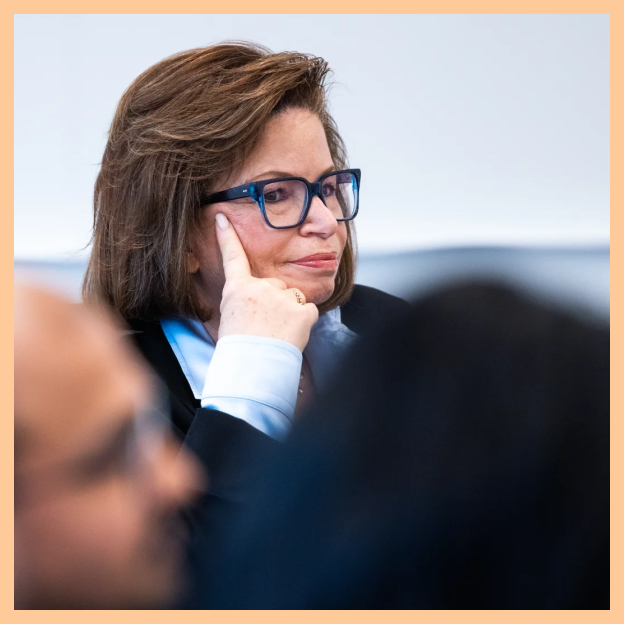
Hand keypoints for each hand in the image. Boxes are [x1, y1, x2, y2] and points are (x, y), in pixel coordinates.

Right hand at [215, 213, 318, 351]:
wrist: (253, 367)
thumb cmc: (240, 349)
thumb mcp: (232, 318)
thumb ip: (246, 301)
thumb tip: (256, 301)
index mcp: (238, 290)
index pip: (232, 257)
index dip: (227, 236)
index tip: (223, 218)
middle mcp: (260, 287)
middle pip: (275, 286)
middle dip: (276, 303)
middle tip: (266, 326)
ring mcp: (283, 297)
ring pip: (294, 298)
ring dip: (290, 313)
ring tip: (278, 333)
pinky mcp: (302, 310)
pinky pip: (309, 311)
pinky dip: (304, 323)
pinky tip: (291, 335)